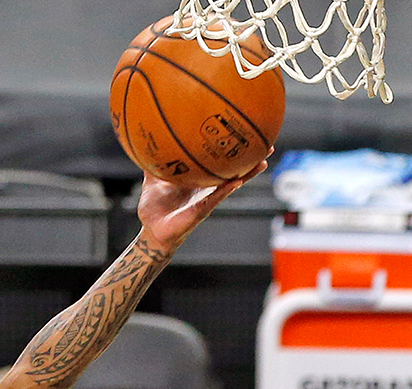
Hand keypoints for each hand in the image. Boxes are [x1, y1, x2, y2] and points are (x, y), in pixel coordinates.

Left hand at [137, 153, 272, 251]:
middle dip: (250, 160)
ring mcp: (207, 199)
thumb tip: (144, 146)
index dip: (230, 151)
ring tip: (263, 161)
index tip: (243, 134)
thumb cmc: (154, 209)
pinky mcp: (201, 210)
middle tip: (267, 144)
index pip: (217, 163)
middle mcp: (207, 188)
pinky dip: (225, 191)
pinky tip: (236, 182)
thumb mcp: (152, 183)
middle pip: (233, 171)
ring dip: (247, 174)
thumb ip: (151, 166)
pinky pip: (215, 199)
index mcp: (197, 180)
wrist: (151, 231)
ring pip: (231, 185)